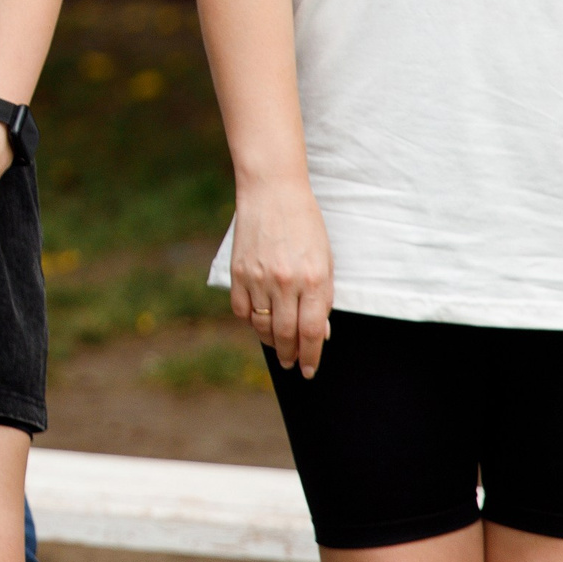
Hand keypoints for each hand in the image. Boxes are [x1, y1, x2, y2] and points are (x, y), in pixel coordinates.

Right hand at [229, 178, 332, 376]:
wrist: (272, 191)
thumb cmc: (305, 224)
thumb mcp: (324, 260)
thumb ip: (322, 297)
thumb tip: (318, 332)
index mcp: (314, 279)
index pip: (311, 332)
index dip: (310, 357)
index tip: (308, 370)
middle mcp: (286, 282)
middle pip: (286, 334)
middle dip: (290, 354)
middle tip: (291, 363)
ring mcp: (258, 277)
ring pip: (262, 326)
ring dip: (271, 341)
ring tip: (277, 345)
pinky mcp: (238, 271)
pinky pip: (241, 309)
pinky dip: (249, 321)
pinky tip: (258, 322)